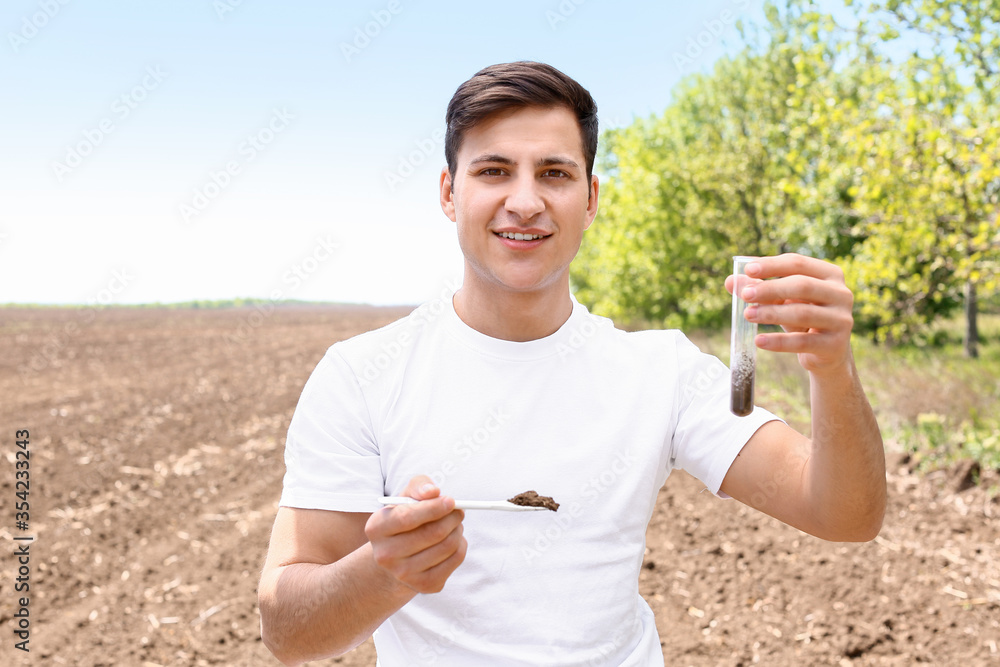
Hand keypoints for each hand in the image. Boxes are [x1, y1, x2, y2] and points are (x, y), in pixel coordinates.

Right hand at [365, 475, 466, 593]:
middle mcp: (385, 555)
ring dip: (458, 530)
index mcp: (376, 529)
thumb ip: (419, 486)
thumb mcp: (406, 497)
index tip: (451, 500)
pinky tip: (452, 540)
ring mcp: (404, 574)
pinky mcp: (424, 586)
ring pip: (447, 546)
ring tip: (454, 524)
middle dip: (452, 518)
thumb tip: (433, 492)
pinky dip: (461, 545)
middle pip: (431, 534)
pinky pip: (455, 560)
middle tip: (459, 511)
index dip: (433, 508)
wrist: (397, 557)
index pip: (407, 518)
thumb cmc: (405, 518)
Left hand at [725, 253, 853, 374]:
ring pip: (802, 313)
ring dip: (771, 313)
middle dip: (770, 289)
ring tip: (748, 315)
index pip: (798, 263)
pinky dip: (778, 342)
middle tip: (745, 295)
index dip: (772, 265)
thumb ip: (759, 288)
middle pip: (802, 285)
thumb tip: (731, 281)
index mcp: (830, 275)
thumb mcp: (782, 300)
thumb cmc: (803, 317)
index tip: (748, 270)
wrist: (827, 352)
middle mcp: (841, 294)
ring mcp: (842, 319)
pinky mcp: (835, 345)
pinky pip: (802, 342)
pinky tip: (759, 341)